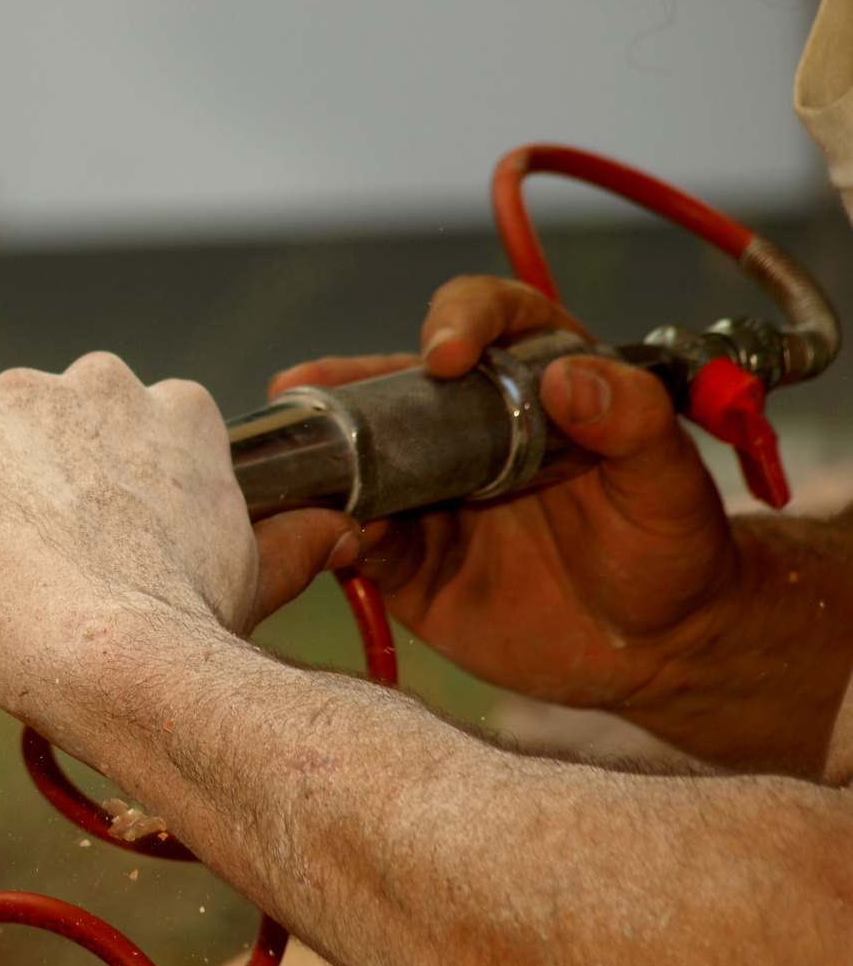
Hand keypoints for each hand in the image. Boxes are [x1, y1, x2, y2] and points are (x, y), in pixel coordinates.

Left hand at [0, 353, 355, 736]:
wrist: (116, 653)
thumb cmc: (187, 628)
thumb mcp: (253, 573)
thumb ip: (290, 537)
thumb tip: (338, 526)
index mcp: (172, 405)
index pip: (108, 439)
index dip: (90, 506)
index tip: (89, 559)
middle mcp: (94, 380)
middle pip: (35, 442)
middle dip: (28, 503)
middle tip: (39, 582)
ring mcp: (13, 398)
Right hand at [270, 276, 744, 717]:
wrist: (656, 648)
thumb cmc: (671, 549)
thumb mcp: (671, 484)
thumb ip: (635, 422)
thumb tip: (569, 377)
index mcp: (533, 380)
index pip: (485, 317)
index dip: (459, 320)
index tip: (447, 355)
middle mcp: (467, 428)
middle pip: (392, 386)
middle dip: (342, 382)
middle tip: (307, 389)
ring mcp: (430, 494)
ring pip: (361, 462)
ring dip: (325, 460)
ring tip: (293, 465)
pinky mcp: (408, 560)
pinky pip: (357, 542)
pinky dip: (334, 537)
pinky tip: (326, 534)